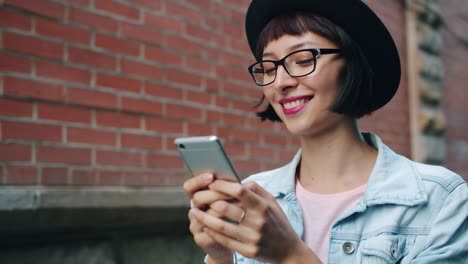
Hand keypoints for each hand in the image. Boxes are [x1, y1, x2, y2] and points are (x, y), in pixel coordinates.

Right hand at [183, 174, 233, 263]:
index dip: (198, 180)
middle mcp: (193, 211)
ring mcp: (195, 226)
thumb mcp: (230, 200)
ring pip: (206, 214)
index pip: (189, 187)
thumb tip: (234, 179)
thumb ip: (228, 190)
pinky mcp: (201, 239)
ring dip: (223, 207)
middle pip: (197, 198)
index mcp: (197, 199)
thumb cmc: (233, 216)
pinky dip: (225, 223)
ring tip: (239, 203)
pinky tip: (238, 219)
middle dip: (215, 193)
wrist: (232, 243)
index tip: (211, 176)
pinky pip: (211, 230)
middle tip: (231, 191)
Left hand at [190, 181, 319, 262]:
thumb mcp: (272, 203)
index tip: (211, 183)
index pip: (239, 191)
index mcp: (263, 206)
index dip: (222, 185)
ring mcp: (252, 238)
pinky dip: (211, 232)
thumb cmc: (278, 223)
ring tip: (193, 212)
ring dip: (203, 218)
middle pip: (225, 208)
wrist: (289, 252)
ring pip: (220, 226)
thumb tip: (237, 182)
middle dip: (208, 201)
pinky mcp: (248, 251)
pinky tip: (204, 226)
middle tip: (197, 198)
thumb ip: (256, 189)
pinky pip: (224, 240)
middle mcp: (258, 222)